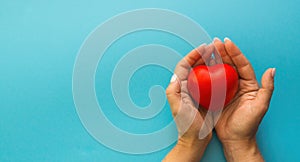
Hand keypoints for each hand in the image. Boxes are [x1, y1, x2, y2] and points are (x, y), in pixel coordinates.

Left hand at [163, 44, 214, 161]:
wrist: (195, 139)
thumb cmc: (186, 125)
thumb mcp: (178, 108)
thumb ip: (173, 92)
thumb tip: (175, 76)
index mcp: (179, 87)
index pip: (184, 65)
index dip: (193, 54)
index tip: (204, 47)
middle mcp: (187, 87)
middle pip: (194, 66)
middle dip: (202, 55)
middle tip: (213, 47)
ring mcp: (196, 91)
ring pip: (203, 72)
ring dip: (210, 62)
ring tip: (219, 54)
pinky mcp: (204, 97)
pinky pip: (211, 81)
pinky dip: (216, 74)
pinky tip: (224, 70)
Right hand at [213, 38, 274, 161]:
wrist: (235, 139)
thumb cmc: (248, 125)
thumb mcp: (260, 107)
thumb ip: (267, 88)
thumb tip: (272, 70)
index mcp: (249, 84)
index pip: (242, 64)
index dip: (235, 52)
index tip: (227, 42)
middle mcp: (237, 84)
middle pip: (230, 64)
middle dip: (222, 52)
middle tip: (214, 42)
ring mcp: (226, 89)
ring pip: (220, 70)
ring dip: (214, 59)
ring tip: (207, 50)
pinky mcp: (216, 96)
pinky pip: (211, 81)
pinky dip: (206, 73)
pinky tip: (200, 66)